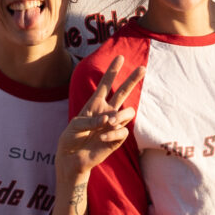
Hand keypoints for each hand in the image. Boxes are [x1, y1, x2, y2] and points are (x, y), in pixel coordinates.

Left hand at [56, 62, 143, 197]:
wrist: (72, 158)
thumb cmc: (71, 138)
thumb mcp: (75, 125)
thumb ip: (91, 119)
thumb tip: (109, 120)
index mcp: (95, 104)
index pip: (105, 84)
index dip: (112, 71)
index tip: (120, 57)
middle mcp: (107, 112)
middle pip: (123, 92)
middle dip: (132, 80)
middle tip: (143, 68)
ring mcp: (113, 125)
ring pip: (128, 113)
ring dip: (119, 116)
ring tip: (108, 123)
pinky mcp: (117, 138)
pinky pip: (123, 131)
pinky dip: (113, 133)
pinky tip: (101, 138)